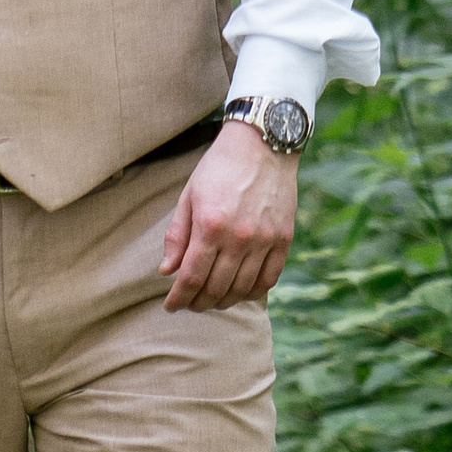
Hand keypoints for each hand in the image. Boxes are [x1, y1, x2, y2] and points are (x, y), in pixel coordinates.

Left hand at [160, 121, 297, 311]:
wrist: (262, 144)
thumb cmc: (219, 168)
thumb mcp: (189, 196)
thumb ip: (177, 236)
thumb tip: (167, 271)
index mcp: (210, 226)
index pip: (192, 277)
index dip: (179, 297)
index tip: (170, 306)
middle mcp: (239, 237)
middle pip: (216, 288)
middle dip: (198, 303)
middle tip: (189, 305)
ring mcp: (264, 240)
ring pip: (242, 288)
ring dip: (223, 301)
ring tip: (211, 301)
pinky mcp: (284, 239)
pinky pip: (269, 279)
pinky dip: (252, 292)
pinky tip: (240, 292)